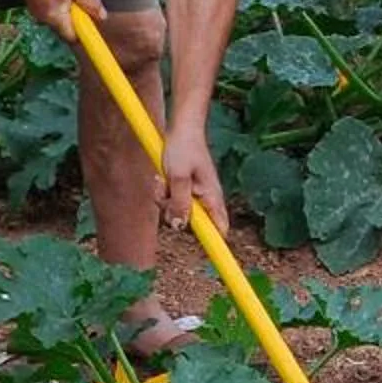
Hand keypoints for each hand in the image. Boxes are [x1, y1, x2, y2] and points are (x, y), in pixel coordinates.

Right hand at [6, 0, 98, 39]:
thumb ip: (89, 1)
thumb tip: (101, 16)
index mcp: (53, 16)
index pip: (72, 37)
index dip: (84, 32)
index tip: (92, 23)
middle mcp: (42, 18)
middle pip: (65, 27)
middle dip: (76, 15)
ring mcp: (36, 10)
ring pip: (58, 15)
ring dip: (68, 5)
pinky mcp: (33, 2)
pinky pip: (51, 7)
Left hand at [160, 119, 229, 235]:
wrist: (181, 126)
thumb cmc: (185, 147)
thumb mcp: (178, 177)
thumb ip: (179, 202)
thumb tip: (179, 226)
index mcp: (211, 197)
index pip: (220, 228)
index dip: (215, 243)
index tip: (210, 256)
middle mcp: (205, 198)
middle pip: (189, 222)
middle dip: (172, 210)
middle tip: (166, 190)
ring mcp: (194, 193)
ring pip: (176, 210)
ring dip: (164, 198)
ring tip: (162, 178)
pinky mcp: (183, 187)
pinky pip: (170, 199)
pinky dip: (162, 190)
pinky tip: (161, 176)